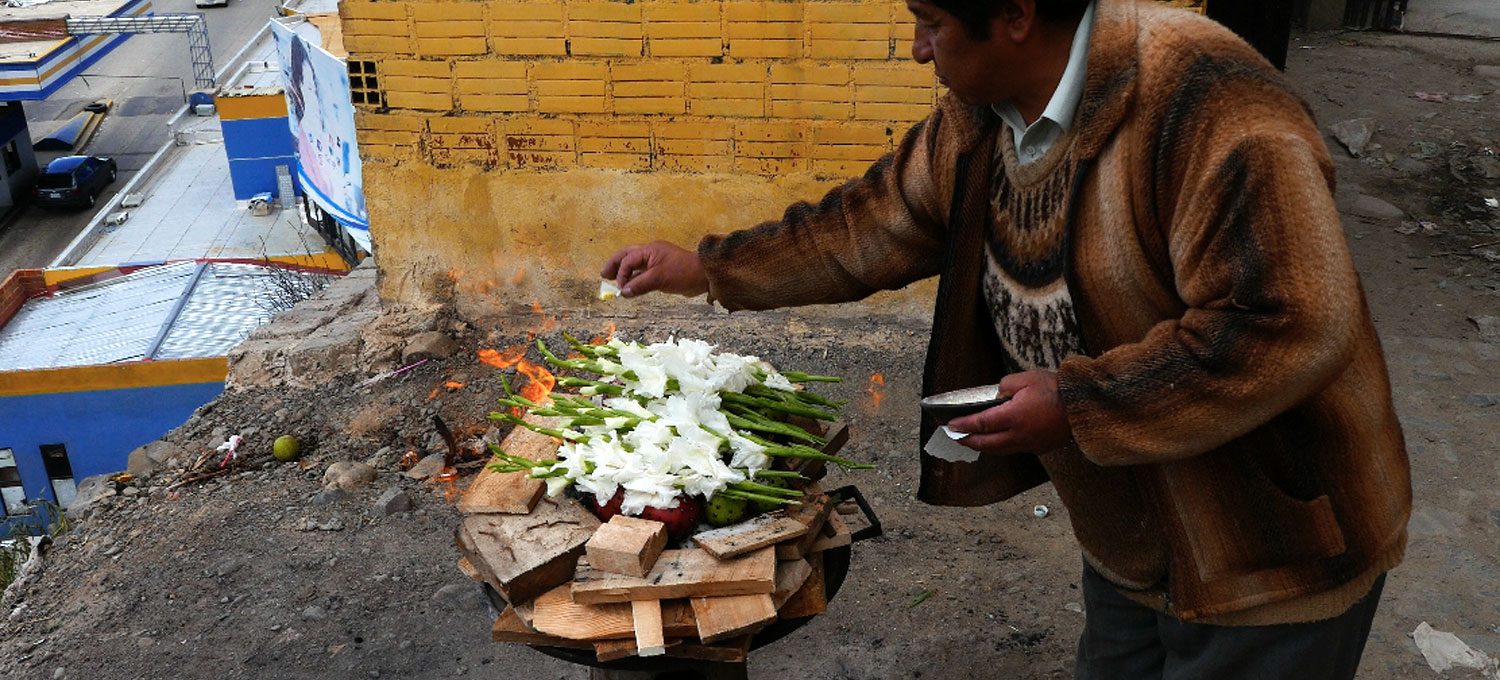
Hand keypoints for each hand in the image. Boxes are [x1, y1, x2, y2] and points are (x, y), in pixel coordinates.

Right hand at [601, 241, 709, 297]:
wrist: (704, 275)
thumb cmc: (683, 273)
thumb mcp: (659, 279)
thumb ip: (640, 285)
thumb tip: (624, 292)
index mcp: (650, 250)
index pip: (628, 260)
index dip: (622, 273)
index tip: (621, 287)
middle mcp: (651, 252)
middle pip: (627, 256)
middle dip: (615, 265)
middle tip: (604, 275)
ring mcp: (656, 261)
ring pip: (635, 264)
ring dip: (624, 272)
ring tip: (613, 280)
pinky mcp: (661, 271)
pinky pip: (643, 273)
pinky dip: (635, 278)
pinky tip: (631, 286)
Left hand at [946, 370, 1071, 454]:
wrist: (1085, 406)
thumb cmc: (1057, 390)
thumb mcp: (1027, 378)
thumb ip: (1006, 386)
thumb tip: (997, 395)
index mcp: (1013, 417)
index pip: (981, 424)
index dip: (963, 426)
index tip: (951, 425)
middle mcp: (1018, 435)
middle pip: (986, 443)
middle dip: (968, 441)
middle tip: (956, 437)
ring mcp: (1029, 444)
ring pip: (999, 450)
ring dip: (984, 446)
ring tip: (973, 441)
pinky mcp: (1040, 447)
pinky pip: (1014, 449)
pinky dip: (1001, 447)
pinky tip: (998, 441)